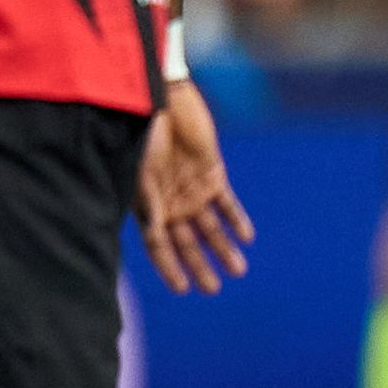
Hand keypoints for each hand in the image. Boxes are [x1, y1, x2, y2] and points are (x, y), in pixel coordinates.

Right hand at [136, 79, 255, 294]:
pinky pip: (227, 203)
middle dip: (199, 265)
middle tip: (213, 289)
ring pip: (210, 227)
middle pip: (186, 242)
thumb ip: (149, 204)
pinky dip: (236, 220)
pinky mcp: (212, 173)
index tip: (182, 289)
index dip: (169, 267)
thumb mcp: (141, 173)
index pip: (158, 245)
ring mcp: (192, 189)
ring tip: (237, 269)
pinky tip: (246, 237)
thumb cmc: (142, 133)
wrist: (161, 98)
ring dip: (222, 248)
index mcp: (147, 205)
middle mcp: (170, 202)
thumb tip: (153, 236)